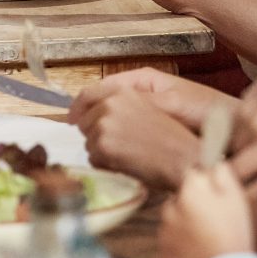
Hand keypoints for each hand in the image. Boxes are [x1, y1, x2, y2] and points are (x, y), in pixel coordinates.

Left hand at [70, 69, 234, 188]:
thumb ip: (119, 107)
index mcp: (122, 92)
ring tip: (128, 156)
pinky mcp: (103, 145)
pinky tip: (126, 165)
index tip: (72, 120)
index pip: (86, 95)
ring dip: (102, 152)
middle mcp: (110, 104)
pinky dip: (105, 165)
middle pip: (84, 122)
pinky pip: (93, 159)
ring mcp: (104, 124)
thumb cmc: (172, 139)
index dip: (77, 109)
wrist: (184, 159)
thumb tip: (91, 115)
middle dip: (95, 136)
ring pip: (88, 143)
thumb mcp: (147, 110)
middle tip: (119, 147)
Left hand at [160, 165, 255, 257]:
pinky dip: (182, 243)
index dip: (203, 183)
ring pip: (175, 220)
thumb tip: (212, 163)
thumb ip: (221, 174)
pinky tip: (199, 249)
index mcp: (189, 191)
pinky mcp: (163, 251)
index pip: (190, 175)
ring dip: (185, 224)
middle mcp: (171, 207)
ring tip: (208, 237)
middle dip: (193, 204)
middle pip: (180, 198)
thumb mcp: (236, 198)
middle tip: (214, 220)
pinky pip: (172, 241)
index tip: (213, 194)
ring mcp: (164, 230)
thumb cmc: (233, 233)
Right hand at [229, 49, 256, 194]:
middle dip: (226, 174)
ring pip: (230, 144)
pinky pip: (229, 124)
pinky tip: (236, 123)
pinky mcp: (247, 106)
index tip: (236, 194)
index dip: (246, 194)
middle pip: (238, 169)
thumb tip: (250, 183)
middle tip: (216, 174)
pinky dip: (228, 126)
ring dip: (229, 146)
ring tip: (234, 142)